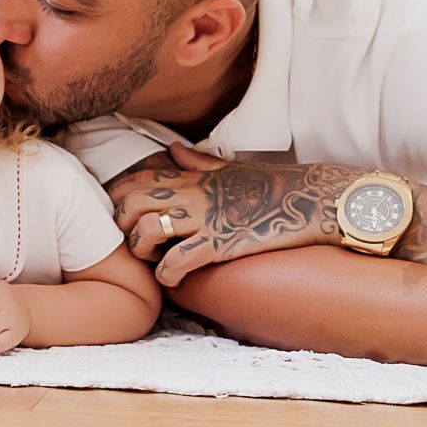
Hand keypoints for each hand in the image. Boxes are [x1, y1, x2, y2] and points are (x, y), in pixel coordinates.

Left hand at [109, 143, 359, 286]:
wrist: (308, 198)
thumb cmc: (269, 184)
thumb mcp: (226, 168)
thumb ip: (194, 161)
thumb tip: (171, 148)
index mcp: (189, 178)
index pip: (134, 181)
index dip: (118, 200)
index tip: (124, 218)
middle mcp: (191, 195)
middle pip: (131, 204)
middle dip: (124, 227)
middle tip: (137, 243)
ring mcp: (204, 219)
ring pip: (148, 229)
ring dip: (143, 250)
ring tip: (154, 260)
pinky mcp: (219, 244)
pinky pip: (178, 261)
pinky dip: (168, 274)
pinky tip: (174, 278)